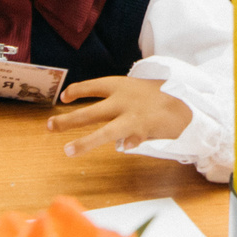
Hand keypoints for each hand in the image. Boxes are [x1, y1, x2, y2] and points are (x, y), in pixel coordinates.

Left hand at [50, 77, 192, 157]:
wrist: (187, 103)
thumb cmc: (157, 98)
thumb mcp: (135, 91)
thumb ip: (117, 104)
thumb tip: (101, 124)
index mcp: (121, 85)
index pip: (93, 86)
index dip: (77, 91)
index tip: (65, 97)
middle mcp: (123, 100)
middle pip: (91, 112)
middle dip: (69, 120)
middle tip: (50, 126)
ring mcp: (132, 117)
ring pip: (105, 132)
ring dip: (85, 142)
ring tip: (68, 151)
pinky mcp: (143, 131)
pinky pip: (128, 141)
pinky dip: (126, 144)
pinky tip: (126, 145)